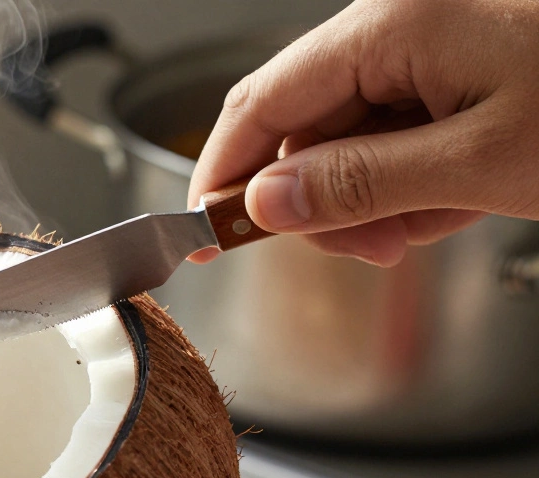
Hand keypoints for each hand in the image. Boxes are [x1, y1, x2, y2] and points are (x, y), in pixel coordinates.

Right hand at [188, 0, 538, 266]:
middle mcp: (397, 26)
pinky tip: (460, 195)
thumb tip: (265, 203)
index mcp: (391, 26)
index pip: (262, 102)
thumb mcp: (480, 161)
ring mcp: (424, 46)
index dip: (222, 174)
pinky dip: (417, 179)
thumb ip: (361, 183)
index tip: (200, 234)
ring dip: (380, 198)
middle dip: (326, 201)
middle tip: (372, 248)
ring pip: (350, 141)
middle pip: (304, 129)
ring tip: (444, 216)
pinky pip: (395, 134)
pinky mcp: (451, 68)